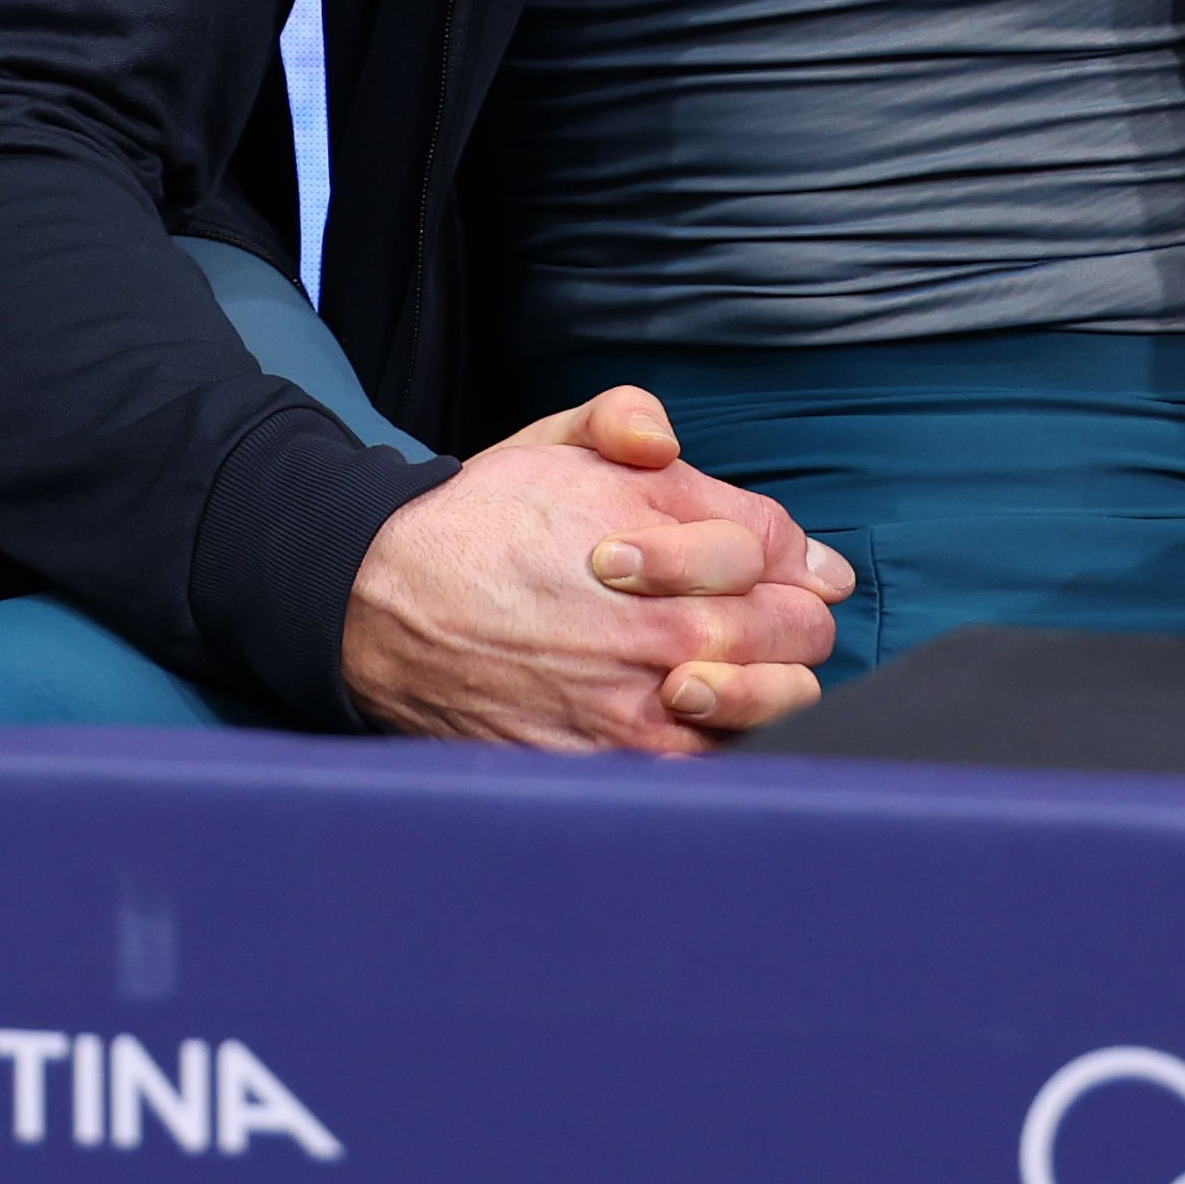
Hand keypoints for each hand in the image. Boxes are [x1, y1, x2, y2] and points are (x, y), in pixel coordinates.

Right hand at [333, 387, 855, 753]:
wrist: (388, 607)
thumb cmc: (480, 523)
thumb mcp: (551, 440)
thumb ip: (627, 418)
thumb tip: (673, 441)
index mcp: (661, 534)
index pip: (781, 549)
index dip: (792, 556)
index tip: (783, 568)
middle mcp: (662, 623)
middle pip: (796, 630)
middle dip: (796, 618)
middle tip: (773, 618)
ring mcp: (643, 704)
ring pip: (776, 706)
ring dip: (780, 686)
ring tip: (745, 671)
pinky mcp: (616, 762)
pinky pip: (717, 765)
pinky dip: (734, 744)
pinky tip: (708, 721)